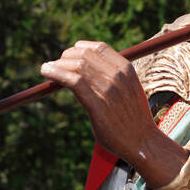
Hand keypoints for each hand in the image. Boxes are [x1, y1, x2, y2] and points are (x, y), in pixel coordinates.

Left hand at [40, 40, 185, 187]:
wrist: (143, 142)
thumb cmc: (133, 118)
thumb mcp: (130, 90)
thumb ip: (114, 77)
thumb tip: (90, 69)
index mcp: (126, 69)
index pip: (98, 47)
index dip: (80, 48)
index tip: (70, 55)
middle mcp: (117, 75)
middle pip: (85, 54)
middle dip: (66, 57)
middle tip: (56, 65)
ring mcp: (108, 89)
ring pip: (77, 66)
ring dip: (57, 65)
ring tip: (47, 69)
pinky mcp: (97, 105)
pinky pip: (74, 82)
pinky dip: (57, 73)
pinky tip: (47, 72)